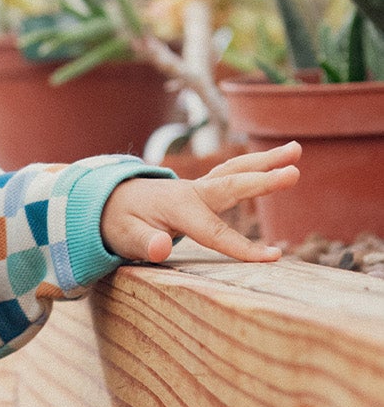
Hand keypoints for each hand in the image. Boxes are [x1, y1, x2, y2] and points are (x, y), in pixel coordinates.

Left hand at [100, 143, 302, 264]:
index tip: (272, 257)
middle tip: (294, 172)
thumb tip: (161, 248)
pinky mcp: (204, 188)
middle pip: (231, 185)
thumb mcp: (124, 237)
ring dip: (265, 160)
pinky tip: (279, 162)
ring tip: (296, 149)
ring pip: (235, 171)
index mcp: (177, 208)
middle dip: (262, 181)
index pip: (214, 232)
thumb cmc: (119, 222)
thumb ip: (143, 243)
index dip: (243, 246)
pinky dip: (255, 167)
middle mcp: (192, 192)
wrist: (110, 201)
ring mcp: (199, 187)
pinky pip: (232, 175)